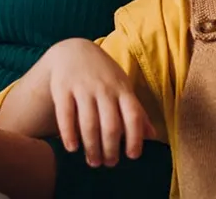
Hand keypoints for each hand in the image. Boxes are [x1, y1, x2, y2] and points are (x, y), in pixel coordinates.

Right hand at [34, 39, 154, 166]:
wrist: (74, 50)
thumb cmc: (104, 75)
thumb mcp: (123, 88)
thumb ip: (136, 112)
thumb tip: (153, 136)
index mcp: (122, 89)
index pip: (133, 116)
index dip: (135, 137)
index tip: (132, 156)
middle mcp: (104, 88)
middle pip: (111, 125)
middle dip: (111, 149)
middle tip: (109, 164)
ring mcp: (83, 87)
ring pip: (89, 123)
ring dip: (92, 147)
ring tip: (93, 162)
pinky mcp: (62, 88)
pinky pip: (66, 115)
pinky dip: (68, 134)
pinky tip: (72, 148)